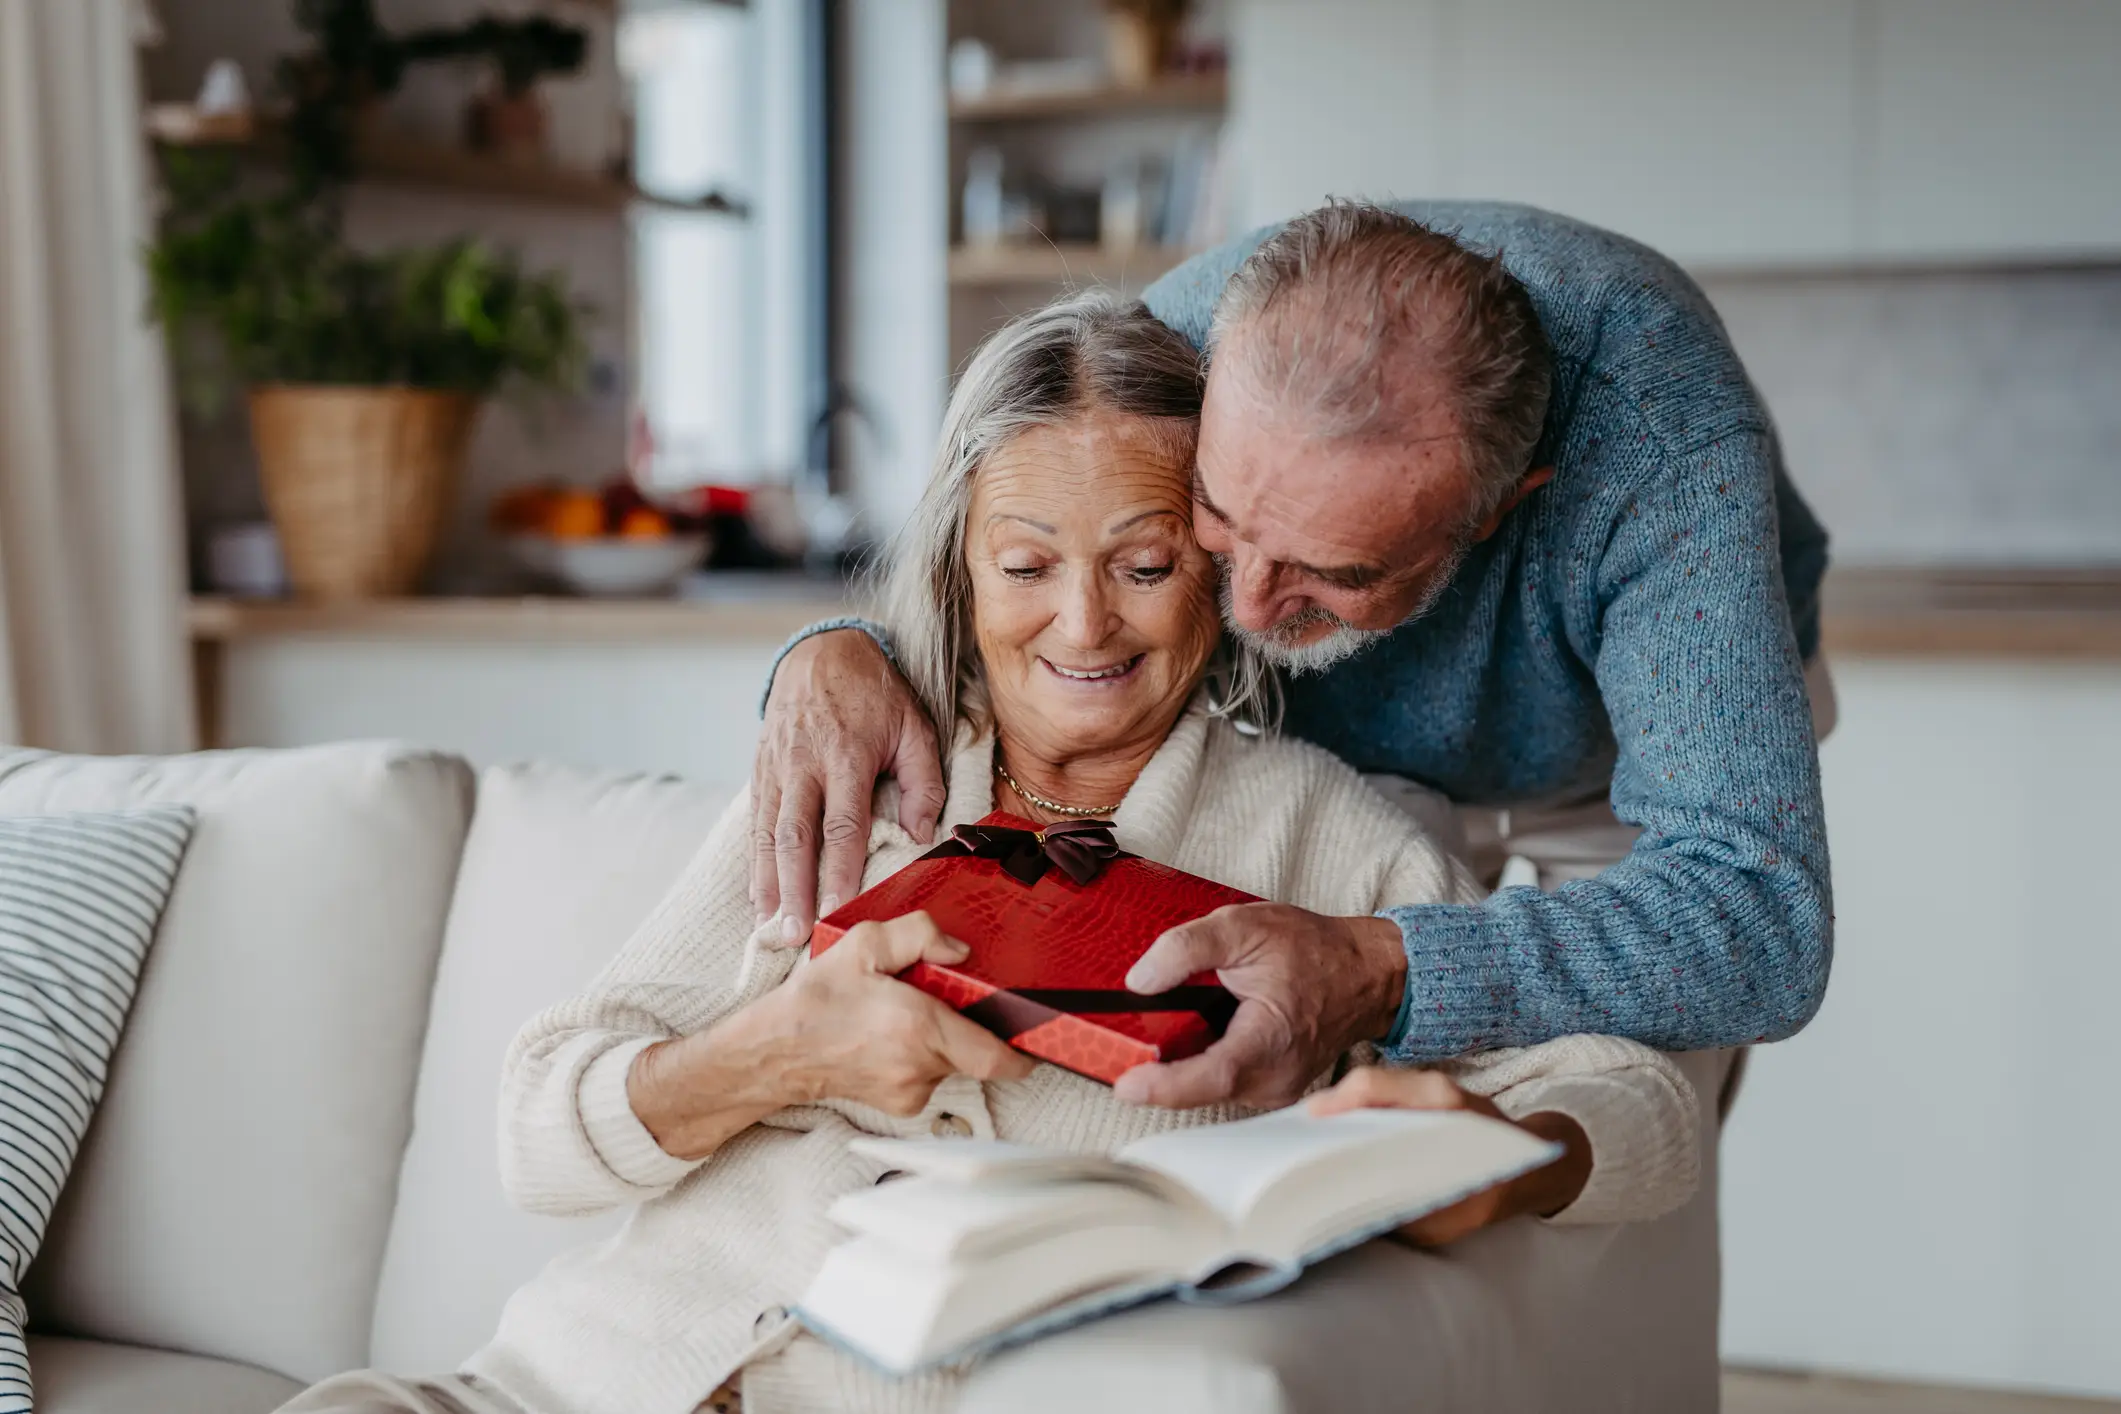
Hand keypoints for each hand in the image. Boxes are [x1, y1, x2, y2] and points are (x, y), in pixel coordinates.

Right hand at [752, 629, 947, 937]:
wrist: (821, 651)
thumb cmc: (876, 694)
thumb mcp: (914, 726)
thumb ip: (923, 781)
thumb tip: (922, 834)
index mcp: (846, 755)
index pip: (842, 824)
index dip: (839, 870)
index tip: (839, 909)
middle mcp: (804, 766)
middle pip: (795, 837)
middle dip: (793, 889)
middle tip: (795, 933)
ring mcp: (776, 769)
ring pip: (766, 834)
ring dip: (768, 884)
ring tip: (770, 928)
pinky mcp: (759, 771)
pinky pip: (754, 822)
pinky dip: (754, 863)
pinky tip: (758, 897)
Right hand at [769, 911, 1034, 1112]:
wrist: (776, 1051)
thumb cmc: (817, 1001)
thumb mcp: (864, 944)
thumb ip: (919, 934)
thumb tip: (960, 949)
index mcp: (919, 1027)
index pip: (996, 1057)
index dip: (1025, 1052)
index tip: (1037, 1039)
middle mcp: (921, 1066)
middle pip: (976, 1051)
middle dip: (968, 1025)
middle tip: (939, 1001)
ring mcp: (911, 1092)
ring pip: (952, 1062)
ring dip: (942, 1040)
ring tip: (903, 1017)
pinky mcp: (901, 1105)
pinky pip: (931, 1076)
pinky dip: (923, 1056)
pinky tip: (891, 1039)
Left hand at [1112, 904, 1407, 1109]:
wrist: (1364, 972)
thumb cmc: (1313, 950)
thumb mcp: (1244, 927)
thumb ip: (1187, 949)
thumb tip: (1141, 980)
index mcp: (1271, 1040)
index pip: (1213, 1076)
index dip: (1165, 1086)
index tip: (1127, 1085)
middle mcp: (1275, 1077)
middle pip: (1199, 1088)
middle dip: (1157, 1071)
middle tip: (1116, 1049)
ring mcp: (1274, 1088)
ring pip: (1207, 1089)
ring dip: (1175, 1067)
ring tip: (1148, 1038)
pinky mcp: (1269, 1087)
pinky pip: (1222, 1083)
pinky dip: (1197, 1064)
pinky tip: (1185, 1038)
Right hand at [1308, 1067, 1591, 1243]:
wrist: (1537, 1165)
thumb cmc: (1492, 1191)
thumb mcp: (1454, 1215)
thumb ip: (1408, 1213)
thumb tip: (1352, 1216)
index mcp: (1443, 1106)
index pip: (1375, 1088)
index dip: (1335, 1102)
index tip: (1305, 1122)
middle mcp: (1434, 1087)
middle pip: (1364, 1084)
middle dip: (1325, 1109)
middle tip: (1290, 1138)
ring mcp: (1429, 1086)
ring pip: (1369, 1088)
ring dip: (1336, 1113)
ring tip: (1304, 1142)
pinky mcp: (1423, 1095)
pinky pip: (1381, 1096)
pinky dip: (1354, 1114)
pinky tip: (1334, 1140)